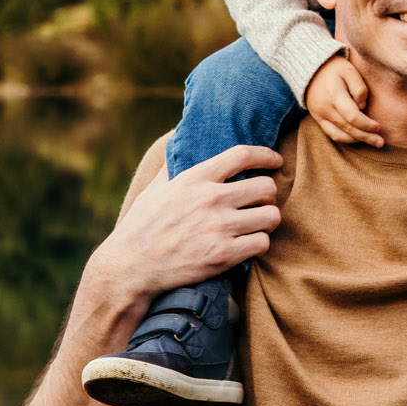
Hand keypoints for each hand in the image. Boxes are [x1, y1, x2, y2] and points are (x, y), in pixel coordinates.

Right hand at [88, 144, 281, 306]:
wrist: (131, 267)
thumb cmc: (141, 226)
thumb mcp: (155, 188)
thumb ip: (173, 164)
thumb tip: (177, 138)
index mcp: (195, 178)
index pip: (243, 155)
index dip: (266, 155)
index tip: (275, 161)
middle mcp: (211, 199)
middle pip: (266, 187)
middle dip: (268, 195)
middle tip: (261, 202)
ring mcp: (219, 227)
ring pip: (271, 216)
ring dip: (267, 220)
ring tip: (257, 224)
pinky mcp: (223, 255)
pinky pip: (262, 243)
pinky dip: (259, 244)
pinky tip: (249, 244)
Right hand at [303, 55, 384, 147]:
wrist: (311, 68)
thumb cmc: (335, 68)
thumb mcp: (350, 70)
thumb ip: (359, 88)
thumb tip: (362, 106)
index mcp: (334, 95)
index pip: (352, 116)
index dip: (367, 124)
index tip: (379, 127)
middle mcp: (325, 108)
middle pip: (348, 128)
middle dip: (366, 137)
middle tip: (381, 143)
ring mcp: (319, 115)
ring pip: (339, 134)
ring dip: (357, 140)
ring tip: (372, 141)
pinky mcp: (317, 118)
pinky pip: (331, 133)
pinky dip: (345, 138)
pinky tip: (357, 138)